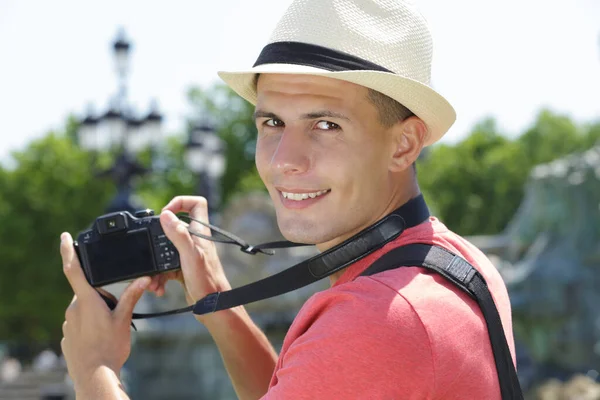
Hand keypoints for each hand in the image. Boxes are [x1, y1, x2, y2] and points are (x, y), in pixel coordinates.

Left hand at [59, 232, 149, 390]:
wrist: (95, 375)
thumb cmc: (110, 347)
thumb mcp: (124, 318)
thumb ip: (132, 296)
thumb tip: (144, 279)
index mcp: (87, 299)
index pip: (73, 269)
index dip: (68, 250)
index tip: (64, 237)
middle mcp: (73, 308)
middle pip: (89, 293)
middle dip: (103, 298)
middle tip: (116, 314)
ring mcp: (68, 322)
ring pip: (86, 308)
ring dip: (98, 313)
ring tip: (110, 331)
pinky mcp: (68, 335)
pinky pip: (81, 323)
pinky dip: (92, 326)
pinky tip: (101, 339)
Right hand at [147, 196, 231, 321]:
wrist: (213, 307)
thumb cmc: (208, 282)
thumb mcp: (190, 256)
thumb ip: (179, 235)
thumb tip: (166, 215)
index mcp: (201, 233)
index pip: (197, 204)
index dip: (181, 202)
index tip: (166, 213)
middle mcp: (196, 241)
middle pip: (177, 225)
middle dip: (160, 234)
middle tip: (152, 243)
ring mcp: (189, 255)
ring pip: (168, 248)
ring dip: (157, 261)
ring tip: (152, 276)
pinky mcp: (183, 269)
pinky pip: (166, 267)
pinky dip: (159, 275)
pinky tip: (158, 286)